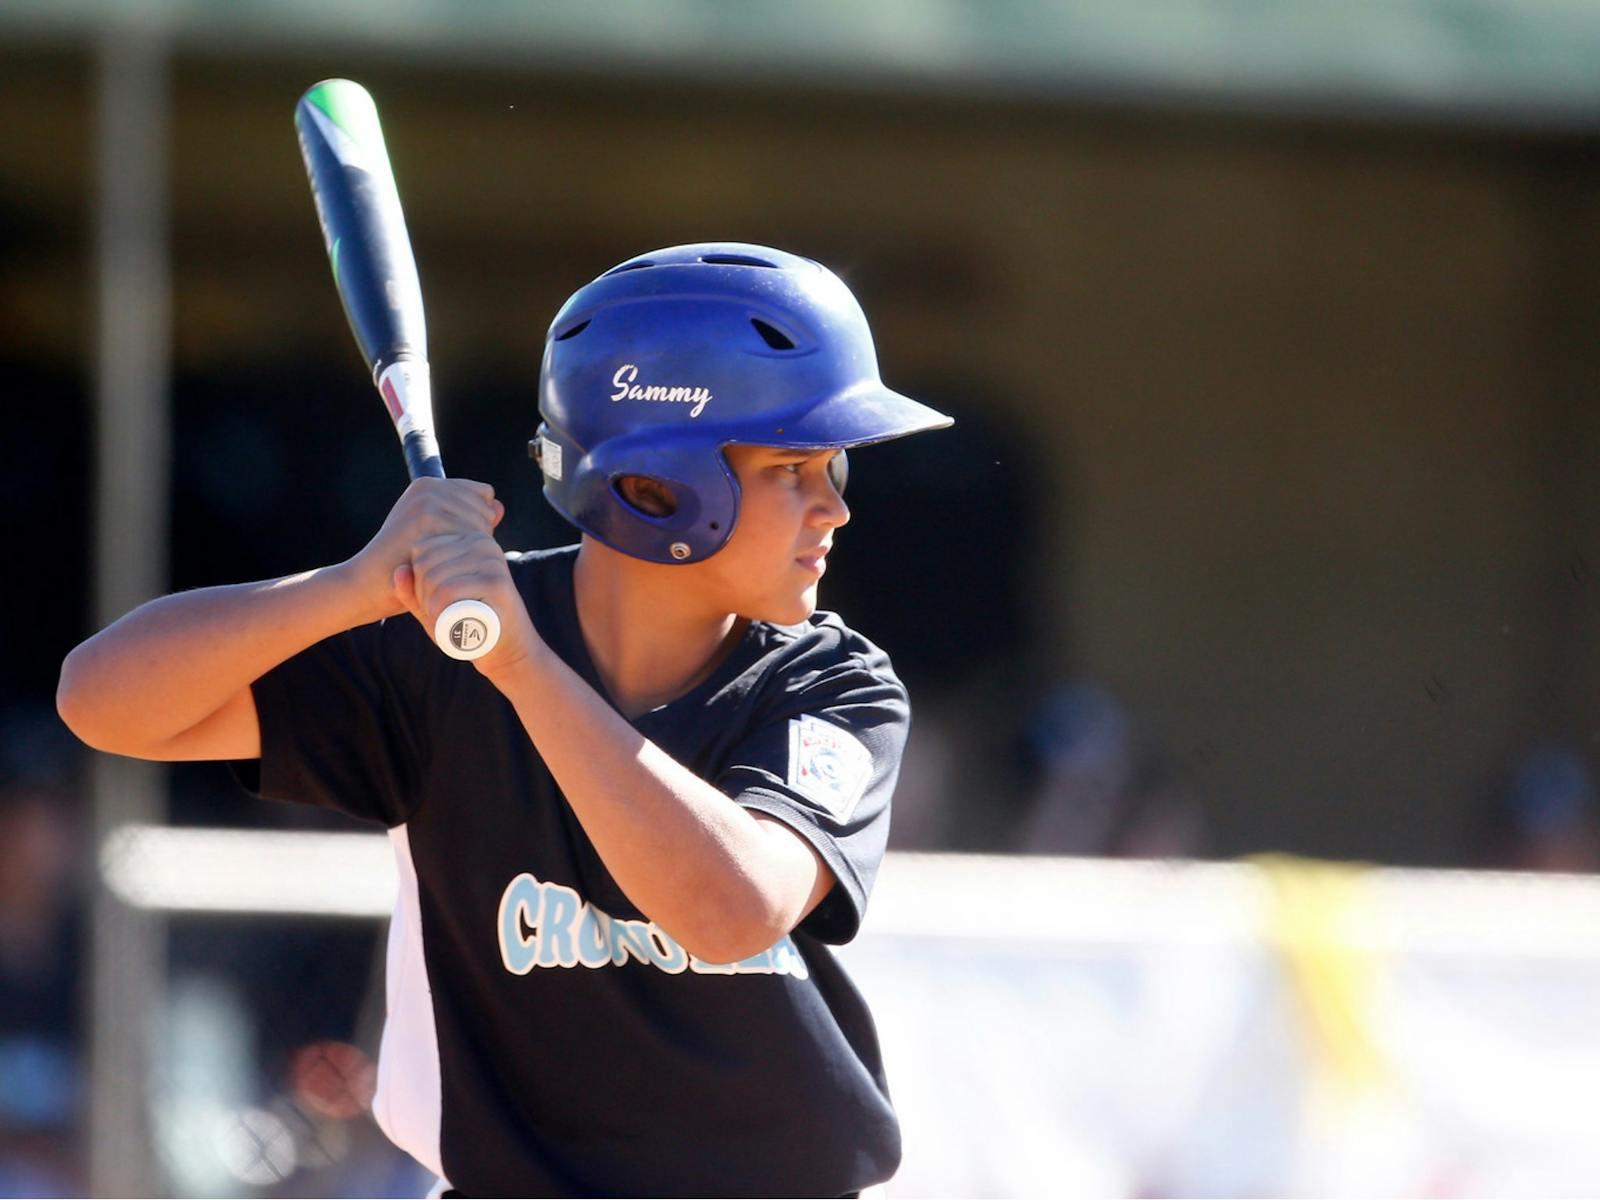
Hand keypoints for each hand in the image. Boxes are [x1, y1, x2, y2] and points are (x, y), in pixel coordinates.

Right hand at [341, 477, 503, 625]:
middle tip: (446, 557)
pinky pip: (471, 536)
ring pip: (481, 525)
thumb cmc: (408, 565)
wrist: (370, 584)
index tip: (454, 543)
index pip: (484, 495)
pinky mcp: (427, 517)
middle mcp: (429, 487)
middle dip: (477, 536)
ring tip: (444, 563)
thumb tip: (498, 506)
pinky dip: (465, 557)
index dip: (478, 523)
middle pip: (485, 510)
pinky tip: (445, 569)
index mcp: (429, 485)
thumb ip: (468, 518)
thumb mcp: (438, 536)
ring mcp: (428, 500)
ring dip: (471, 550)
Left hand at [385, 489, 540, 677]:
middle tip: (437, 616)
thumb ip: (412, 591)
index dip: (417, 580)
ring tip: (445, 621)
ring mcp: (492, 561)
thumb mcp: (435, 607)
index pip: (422, 549)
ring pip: (434, 578)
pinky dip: (439, 612)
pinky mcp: (496, 582)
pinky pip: (448, 591)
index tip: (432, 602)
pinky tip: (452, 625)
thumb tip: (399, 570)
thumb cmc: (469, 627)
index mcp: (471, 539)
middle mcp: (483, 543)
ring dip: (430, 606)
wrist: (509, 651)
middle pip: (425, 563)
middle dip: (421, 595)